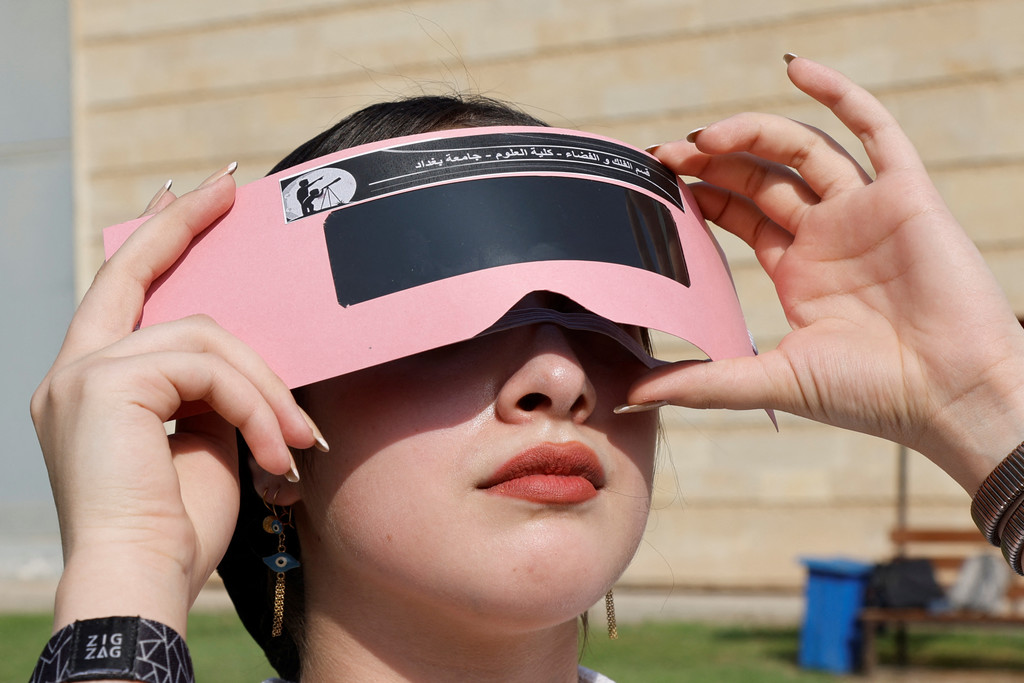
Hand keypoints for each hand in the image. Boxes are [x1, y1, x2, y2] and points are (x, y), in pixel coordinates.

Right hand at [30, 166, 317, 633]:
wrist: (146, 582)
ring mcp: (82, 375)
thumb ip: (212, 390)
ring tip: (296, 441)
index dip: (156, 235)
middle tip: (231, 184)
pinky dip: (253, 405)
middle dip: (184, 221)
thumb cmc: (178, 528)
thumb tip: (249, 359)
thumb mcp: (206, 440)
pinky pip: (207, 367)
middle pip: (140, 273)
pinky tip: (273, 452)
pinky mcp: (103, 386)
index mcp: (96, 383)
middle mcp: (75, 370)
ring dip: (265, 387)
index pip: (124, 289)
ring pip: (204, 336)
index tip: (191, 192)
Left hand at [629, 57, 1023, 491]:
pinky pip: (876, 130)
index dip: (700, 192)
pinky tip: (797, 69)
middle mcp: (828, 234)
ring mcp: (866, 211)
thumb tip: (632, 393)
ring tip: (704, 136)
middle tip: (665, 155)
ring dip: (753, 132)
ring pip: (803, 150)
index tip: (656, 179)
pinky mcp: (906, 196)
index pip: (739, 213)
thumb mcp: (772, 381)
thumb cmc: (871, 396)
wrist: (951, 397)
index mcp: (797, 271)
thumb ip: (703, 382)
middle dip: (712, 160)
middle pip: (762, 176)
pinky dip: (841, 95)